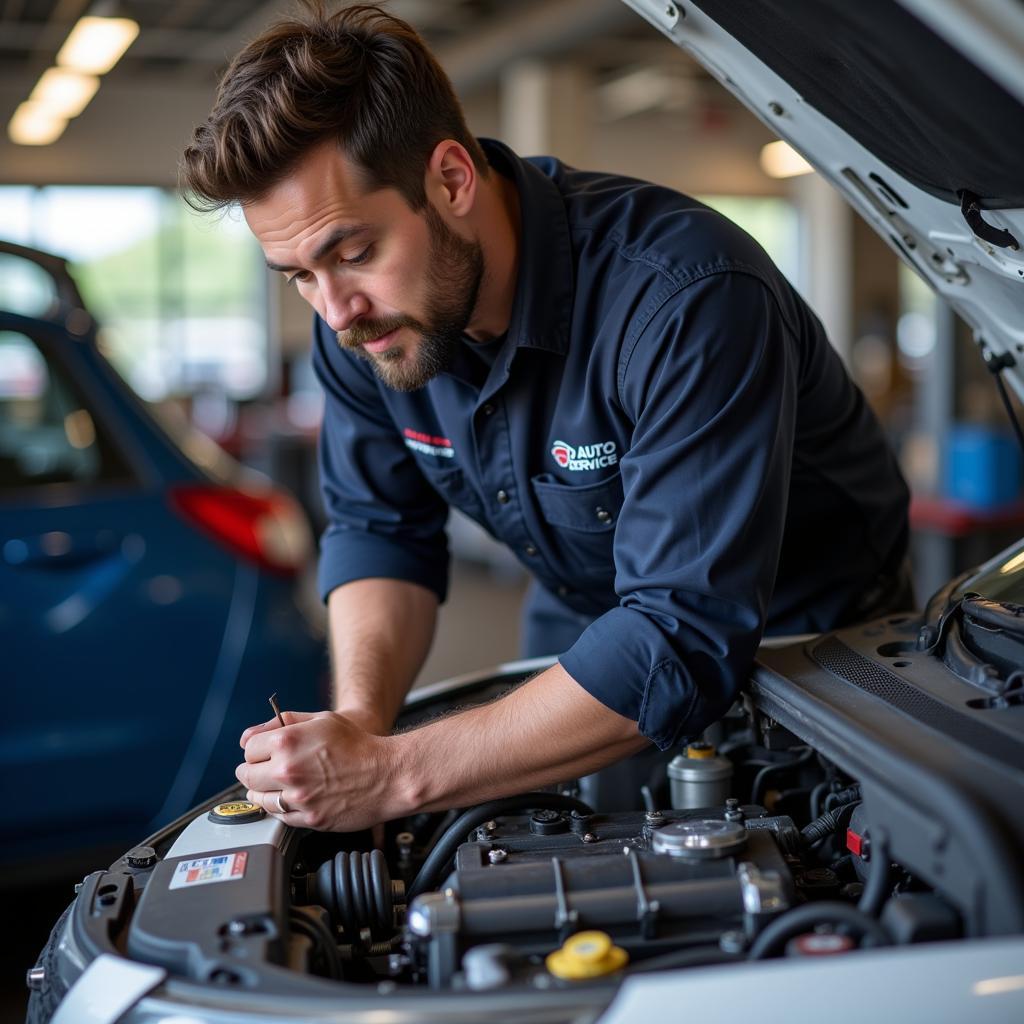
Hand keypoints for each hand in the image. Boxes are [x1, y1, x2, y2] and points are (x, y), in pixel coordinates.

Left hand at [235, 710, 398, 831]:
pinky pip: (278, 816)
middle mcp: (288, 770)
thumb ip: (284, 722)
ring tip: (283, 784)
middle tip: (268, 768)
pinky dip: (282, 807)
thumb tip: (251, 733)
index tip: (263, 752)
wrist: (387, 774)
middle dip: (255, 770)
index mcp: (287, 741)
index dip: (256, 749)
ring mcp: (297, 797)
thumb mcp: (322, 719)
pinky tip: (296, 797)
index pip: (248, 749)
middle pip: (246, 774)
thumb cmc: (359, 745)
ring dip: (265, 790)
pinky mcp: (308, 819)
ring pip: (258, 798)